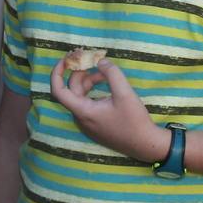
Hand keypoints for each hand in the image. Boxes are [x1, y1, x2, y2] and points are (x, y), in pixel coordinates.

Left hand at [48, 58, 168, 164]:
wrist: (145, 144)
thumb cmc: (134, 120)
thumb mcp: (125, 93)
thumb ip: (112, 73)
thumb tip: (100, 61)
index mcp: (83, 111)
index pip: (58, 90)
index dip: (57, 73)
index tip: (66, 59)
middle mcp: (81, 118)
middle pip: (72, 90)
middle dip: (81, 72)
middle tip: (93, 60)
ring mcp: (88, 123)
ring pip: (81, 96)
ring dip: (90, 81)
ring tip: (106, 73)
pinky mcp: (95, 124)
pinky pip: (88, 103)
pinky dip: (94, 91)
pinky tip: (108, 86)